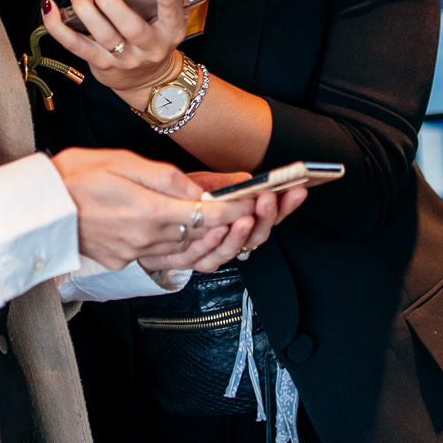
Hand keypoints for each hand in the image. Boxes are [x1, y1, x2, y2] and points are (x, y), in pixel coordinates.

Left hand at [39, 0, 187, 95]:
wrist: (147, 80)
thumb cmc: (151, 40)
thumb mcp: (162, 23)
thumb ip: (147, 3)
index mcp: (169, 33)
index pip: (172, 16)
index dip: (167, 2)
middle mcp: (149, 48)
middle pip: (131, 27)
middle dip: (111, 2)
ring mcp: (124, 59)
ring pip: (103, 35)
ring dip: (85, 9)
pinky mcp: (101, 65)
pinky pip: (76, 45)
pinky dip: (59, 27)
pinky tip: (48, 8)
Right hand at [52, 148, 253, 270]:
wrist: (38, 208)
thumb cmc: (74, 177)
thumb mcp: (123, 162)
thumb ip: (165, 177)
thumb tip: (196, 189)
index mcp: (149, 212)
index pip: (207, 216)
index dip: (235, 210)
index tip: (252, 202)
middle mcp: (145, 239)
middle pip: (199, 235)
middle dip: (223, 224)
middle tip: (242, 209)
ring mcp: (133, 254)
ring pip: (181, 248)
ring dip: (200, 234)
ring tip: (215, 219)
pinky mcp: (121, 261)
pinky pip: (157, 255)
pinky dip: (172, 242)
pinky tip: (174, 228)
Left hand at [148, 173, 306, 271]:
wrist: (144, 219)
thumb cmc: (177, 200)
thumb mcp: (205, 184)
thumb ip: (230, 185)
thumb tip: (252, 179)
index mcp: (238, 222)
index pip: (269, 216)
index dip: (286, 205)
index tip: (297, 190)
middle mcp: (228, 242)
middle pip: (257, 236)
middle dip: (266, 217)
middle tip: (270, 200)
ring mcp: (210, 255)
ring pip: (233, 250)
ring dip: (241, 233)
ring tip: (246, 215)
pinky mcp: (187, 262)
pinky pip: (203, 257)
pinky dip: (212, 243)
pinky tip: (217, 229)